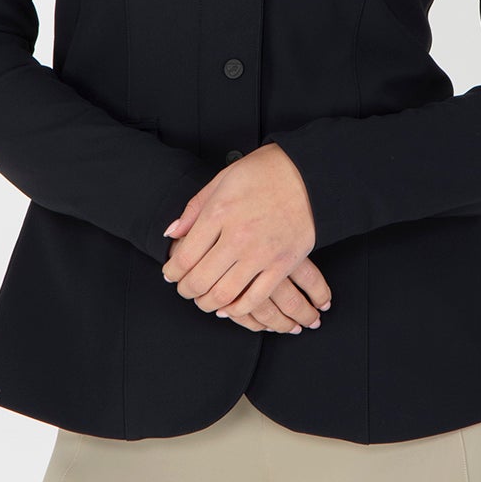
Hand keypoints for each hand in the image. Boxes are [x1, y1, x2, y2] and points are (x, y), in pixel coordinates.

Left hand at [160, 143, 330, 331]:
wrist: (310, 173)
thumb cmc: (264, 172)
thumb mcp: (222, 180)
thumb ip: (194, 209)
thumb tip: (172, 234)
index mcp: (218, 213)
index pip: (184, 257)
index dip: (172, 273)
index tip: (170, 275)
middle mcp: (238, 236)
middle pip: (200, 280)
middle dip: (186, 291)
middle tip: (185, 290)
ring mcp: (262, 253)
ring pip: (224, 295)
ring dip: (208, 303)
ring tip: (205, 300)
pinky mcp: (283, 264)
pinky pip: (256, 298)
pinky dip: (238, 309)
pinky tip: (230, 306)